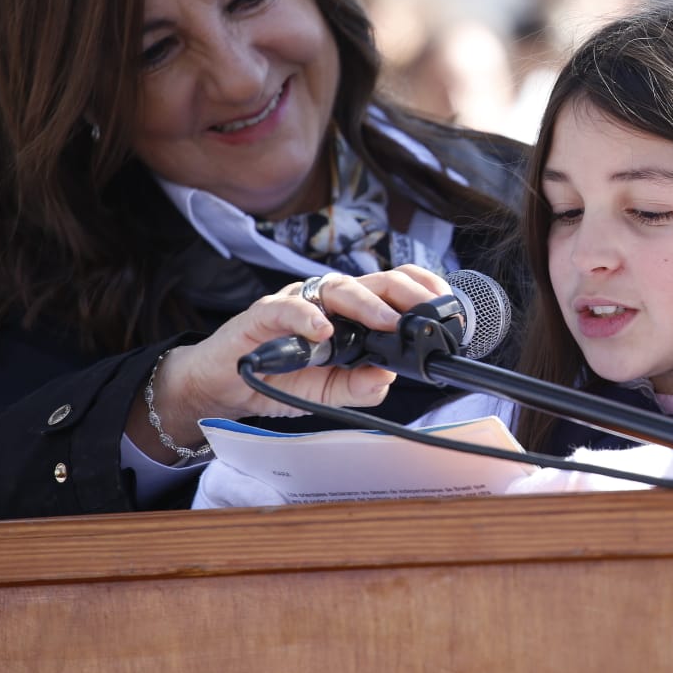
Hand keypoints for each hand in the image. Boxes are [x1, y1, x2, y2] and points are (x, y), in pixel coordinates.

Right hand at [127, 266, 451, 462]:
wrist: (226, 386)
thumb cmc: (280, 377)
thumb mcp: (330, 391)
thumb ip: (360, 386)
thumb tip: (387, 378)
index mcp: (350, 313)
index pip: (392, 289)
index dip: (420, 290)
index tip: (446, 305)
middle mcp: (328, 301)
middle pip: (374, 281)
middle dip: (406, 292)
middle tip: (428, 312)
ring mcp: (297, 303)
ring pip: (338, 288)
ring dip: (367, 304)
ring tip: (388, 322)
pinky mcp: (263, 315)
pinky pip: (287, 308)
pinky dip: (307, 317)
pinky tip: (323, 332)